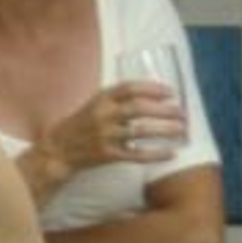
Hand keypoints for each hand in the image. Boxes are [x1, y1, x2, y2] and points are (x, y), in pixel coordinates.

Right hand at [46, 81, 185, 170]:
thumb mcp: (95, 104)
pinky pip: (136, 154)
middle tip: (183, 113)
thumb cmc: (81, 124)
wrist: (58, 149)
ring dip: (165, 130)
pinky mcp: (107, 154)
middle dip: (164, 110)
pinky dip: (155, 154)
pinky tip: (170, 153)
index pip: (131, 88)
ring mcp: (105, 135)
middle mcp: (103, 115)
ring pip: (140, 131)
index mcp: (101, 99)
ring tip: (182, 131)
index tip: (171, 92)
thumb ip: (117, 99)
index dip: (153, 88)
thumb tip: (151, 96)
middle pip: (139, 108)